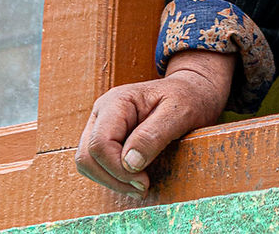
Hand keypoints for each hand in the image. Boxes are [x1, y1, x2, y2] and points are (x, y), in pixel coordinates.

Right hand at [75, 50, 234, 197]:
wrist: (191, 92)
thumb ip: (154, 135)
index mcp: (117, 101)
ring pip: (87, 163)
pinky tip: (135, 178)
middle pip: (87, 156)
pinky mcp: (106, 138)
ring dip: (111, 181)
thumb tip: (129, 163)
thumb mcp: (179, 113)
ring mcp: (101, 125)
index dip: (118, 169)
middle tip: (143, 187)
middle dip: (113, 178)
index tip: (144, 181)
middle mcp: (102, 112)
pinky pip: (96, 165)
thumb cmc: (188, 99)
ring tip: (140, 184)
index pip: (100, 144)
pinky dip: (112, 178)